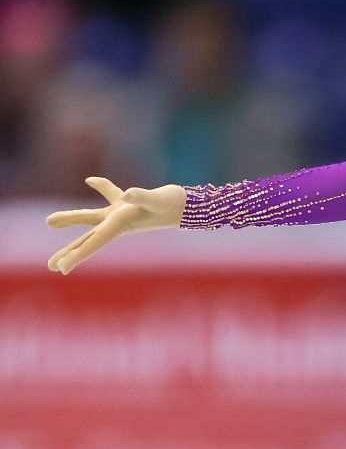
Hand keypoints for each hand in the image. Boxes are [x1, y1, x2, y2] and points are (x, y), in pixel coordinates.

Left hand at [46, 176, 186, 274]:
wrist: (192, 205)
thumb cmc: (174, 203)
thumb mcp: (157, 199)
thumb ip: (141, 197)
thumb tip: (128, 194)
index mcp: (121, 225)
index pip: (94, 243)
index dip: (76, 255)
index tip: (60, 269)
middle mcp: (118, 223)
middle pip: (88, 239)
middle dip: (70, 252)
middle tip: (52, 267)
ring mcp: (122, 214)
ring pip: (91, 219)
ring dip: (71, 219)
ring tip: (49, 223)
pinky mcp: (129, 203)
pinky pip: (110, 195)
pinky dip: (101, 186)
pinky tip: (89, 179)